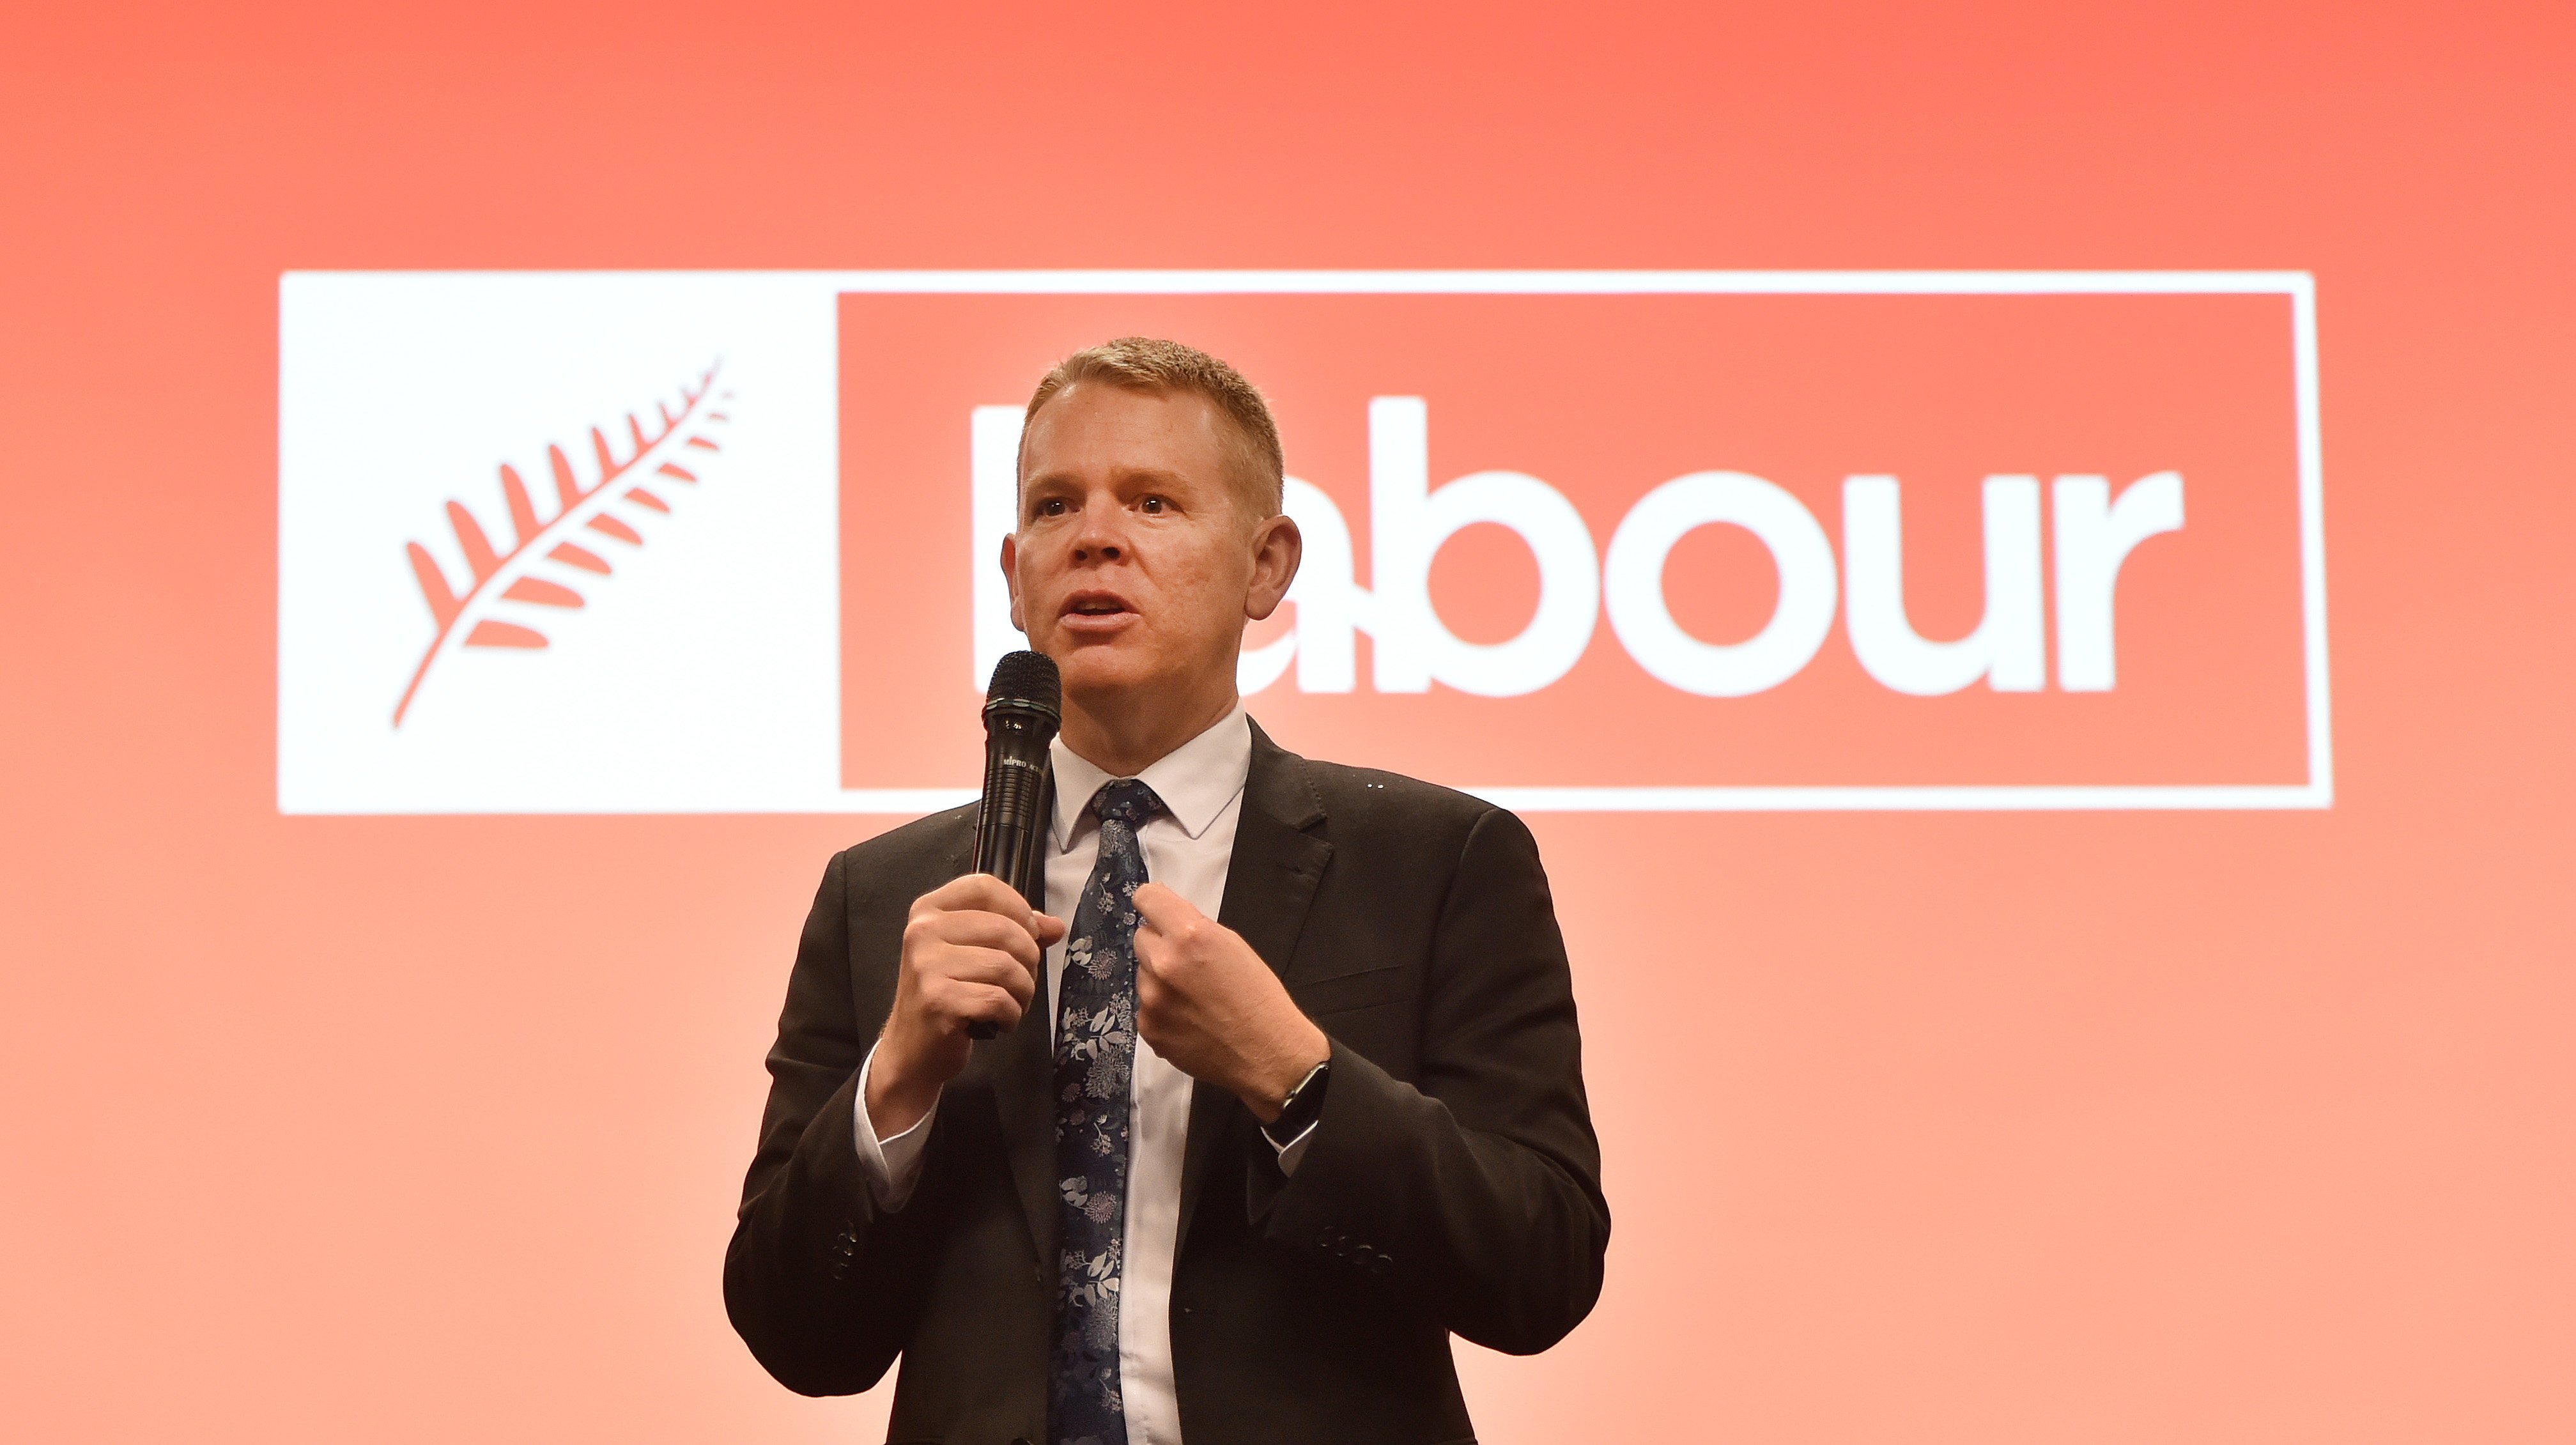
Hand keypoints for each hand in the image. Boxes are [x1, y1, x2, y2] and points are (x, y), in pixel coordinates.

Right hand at [867, 874, 1067, 1137]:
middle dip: (1028, 960)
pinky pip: (998, 999)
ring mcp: (926, 966)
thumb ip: (1015, 932)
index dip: (1018, 908)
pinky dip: (1010, 1015)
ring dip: (1023, 992)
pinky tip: (999, 1022)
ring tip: (1011, 1004)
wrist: (912, 1049)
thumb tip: (1056, 926)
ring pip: (1006, 967)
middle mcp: (922, 932)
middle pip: (1005, 929)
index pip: (984, 886)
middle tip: (1021, 981)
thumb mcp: (975, 954)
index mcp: (929, 910)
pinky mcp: (937, 1000)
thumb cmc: (948, 995)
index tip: (1028, 933)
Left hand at [1131, 882, 1329, 1121]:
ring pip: (1143, 974)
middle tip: (1189, 963)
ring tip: (1193, 998)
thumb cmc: (1259, 996)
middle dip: (1161, 944)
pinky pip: (1146, 1006)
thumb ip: (1195, 927)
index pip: (1147, 899)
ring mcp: (1151, 1000)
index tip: (1159, 911)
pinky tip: (1188, 1020)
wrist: (1268, 1054)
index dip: (1153, 902)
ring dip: (1160, 979)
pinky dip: (1162, 1009)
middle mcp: (1163, 964)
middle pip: (1142, 937)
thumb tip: (1165, 913)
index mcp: (1189, 937)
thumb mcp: (1234, 946)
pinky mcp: (1148, 1029)